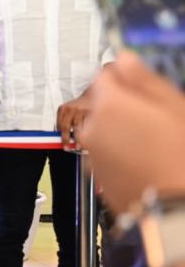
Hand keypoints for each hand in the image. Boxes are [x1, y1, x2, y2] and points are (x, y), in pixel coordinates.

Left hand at [56, 91, 91, 149]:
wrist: (93, 95)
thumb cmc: (78, 106)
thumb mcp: (67, 110)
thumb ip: (63, 121)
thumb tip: (60, 136)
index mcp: (63, 109)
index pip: (59, 125)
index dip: (60, 135)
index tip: (62, 143)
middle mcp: (71, 109)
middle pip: (66, 127)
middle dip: (66, 139)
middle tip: (67, 147)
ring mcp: (81, 111)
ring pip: (78, 128)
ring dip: (78, 140)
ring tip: (78, 147)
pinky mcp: (91, 113)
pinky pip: (88, 127)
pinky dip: (87, 134)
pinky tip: (88, 140)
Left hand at [78, 51, 184, 212]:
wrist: (174, 208)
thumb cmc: (181, 156)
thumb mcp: (173, 106)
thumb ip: (143, 79)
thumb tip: (124, 58)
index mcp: (109, 104)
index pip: (104, 75)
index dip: (125, 78)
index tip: (143, 88)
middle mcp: (92, 126)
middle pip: (102, 103)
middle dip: (123, 106)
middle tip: (155, 119)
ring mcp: (91, 151)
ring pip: (102, 128)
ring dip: (120, 129)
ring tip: (152, 144)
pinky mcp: (95, 173)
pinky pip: (104, 151)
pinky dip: (118, 151)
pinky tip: (143, 160)